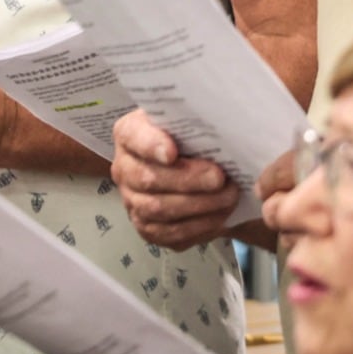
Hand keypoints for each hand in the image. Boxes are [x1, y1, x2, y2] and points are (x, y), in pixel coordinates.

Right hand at [113, 109, 244, 248]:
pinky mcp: (148, 228)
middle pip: (148, 179)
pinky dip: (199, 226)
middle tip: (220, 178)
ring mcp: (132, 201)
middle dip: (188, 180)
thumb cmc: (191, 138)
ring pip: (159, 209)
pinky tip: (221, 215)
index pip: (132, 136)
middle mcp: (124, 168)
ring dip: (199, 205)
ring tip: (228, 196)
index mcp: (129, 133)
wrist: (195, 167)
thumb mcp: (189, 120)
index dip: (151, 145)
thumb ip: (193, 120)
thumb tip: (218, 123)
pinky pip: (169, 233)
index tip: (172, 152)